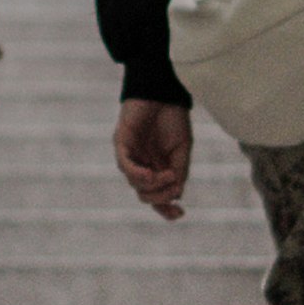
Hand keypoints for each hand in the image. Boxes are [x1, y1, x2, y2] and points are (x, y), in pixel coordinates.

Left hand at [113, 99, 194, 220]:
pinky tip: (149, 174)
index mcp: (156, 168)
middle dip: (161, 196)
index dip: (166, 209)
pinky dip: (137, 173)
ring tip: (168, 173)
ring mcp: (130, 155)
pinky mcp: (121, 143)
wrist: (164, 90)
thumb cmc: (173, 117)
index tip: (180, 214)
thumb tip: (176, 194)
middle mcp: (141, 165)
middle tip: (174, 182)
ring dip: (153, 183)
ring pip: (135, 183)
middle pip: (145, 195)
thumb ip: (179, 172)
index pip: (156, 196)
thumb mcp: (182, 150)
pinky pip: (125, 165)